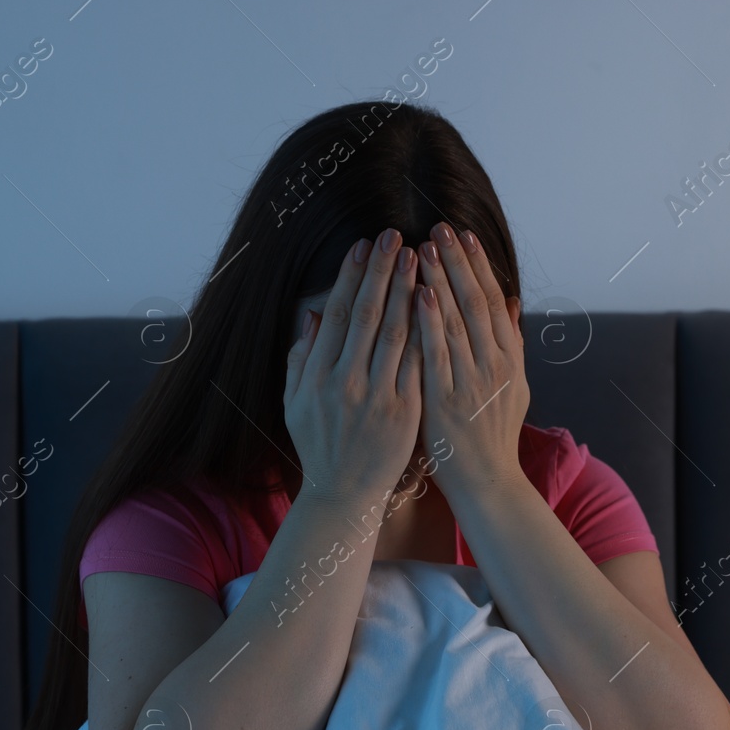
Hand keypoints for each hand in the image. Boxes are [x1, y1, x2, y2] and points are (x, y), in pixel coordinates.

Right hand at [284, 229, 422, 504]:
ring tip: (418, 257)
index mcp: (315, 376)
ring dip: (407, 291)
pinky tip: (434, 302)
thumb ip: (300, 358)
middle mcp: (343, 382)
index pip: (335, 314)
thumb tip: (312, 316)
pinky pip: (417, 363)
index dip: (350, 277)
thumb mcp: (295, 402)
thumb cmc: (319, 444)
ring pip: (393, 333)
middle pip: (365, 315)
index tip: (363, 247)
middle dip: (381, 272)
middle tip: (394, 236)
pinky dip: (425, 331)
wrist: (343, 493)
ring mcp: (375, 397)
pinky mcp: (404, 412)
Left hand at [412, 222, 527, 497]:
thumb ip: (512, 342)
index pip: (492, 300)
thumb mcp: (514, 386)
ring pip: (457, 320)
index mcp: (508, 358)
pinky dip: (431, 321)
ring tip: (425, 247)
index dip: (477, 265)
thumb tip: (511, 299)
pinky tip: (420, 293)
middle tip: (440, 227)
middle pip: (475, 302)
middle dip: (457, 262)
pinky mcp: (448, 400)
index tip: (463, 235)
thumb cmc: (493, 436)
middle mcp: (494, 364)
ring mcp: (472, 382)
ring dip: (441, 281)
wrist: (488, 483)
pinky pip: (438, 354)